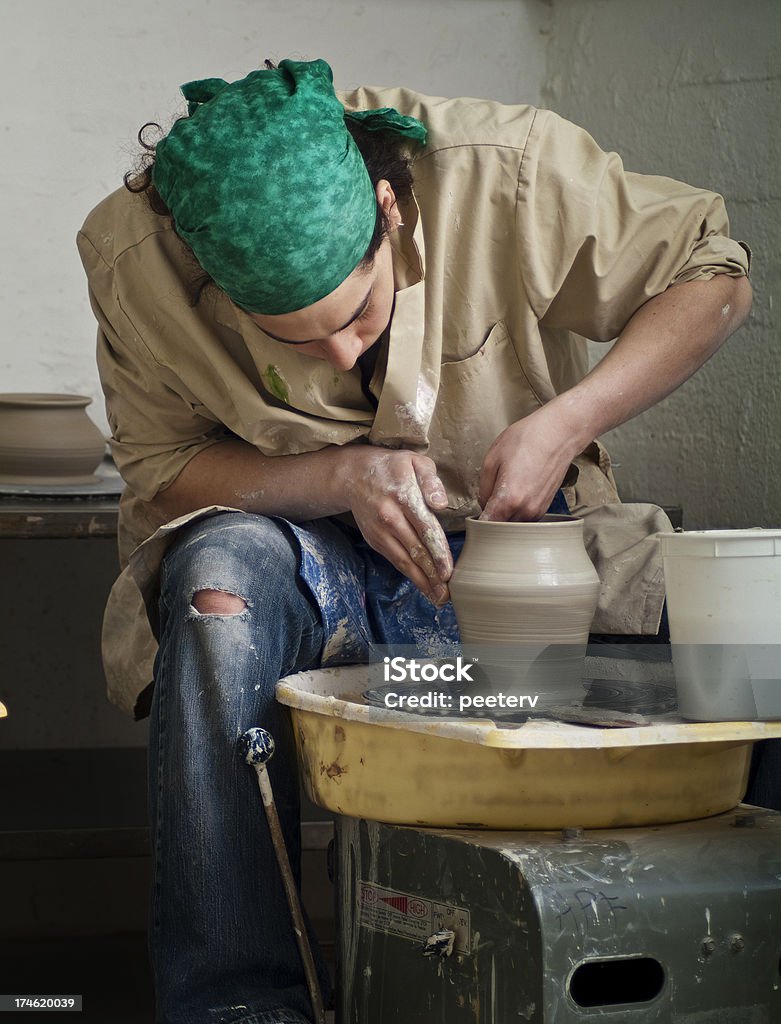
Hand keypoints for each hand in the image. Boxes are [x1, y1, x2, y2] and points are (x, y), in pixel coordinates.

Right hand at [343, 446, 452, 604]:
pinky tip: (423, 586)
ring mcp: (380, 531)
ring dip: (422, 581)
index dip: (438, 553)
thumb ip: (431, 481)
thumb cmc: (393, 468)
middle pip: (416, 550)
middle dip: (433, 575)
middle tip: (447, 594)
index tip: (449, 571)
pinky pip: (395, 560)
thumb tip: (441, 504)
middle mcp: (390, 517)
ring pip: (404, 561)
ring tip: (438, 597)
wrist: (354, 475)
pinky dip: (409, 574)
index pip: (425, 529)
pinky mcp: (375, 540)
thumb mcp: (414, 462)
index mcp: (403, 497)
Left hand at [478, 409, 577, 520]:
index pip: (487, 525)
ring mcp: (538, 510)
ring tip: (506, 490)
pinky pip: (525, 517)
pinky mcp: (545, 506)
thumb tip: (484, 504)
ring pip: (514, 523)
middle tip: (489, 499)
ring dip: (506, 514)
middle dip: (492, 517)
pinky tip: (519, 490)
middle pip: (501, 527)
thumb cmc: (528, 439)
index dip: (479, 522)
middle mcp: (525, 509)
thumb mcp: (492, 459)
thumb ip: (483, 488)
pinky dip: (518, 509)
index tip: (475, 517)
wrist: (559, 433)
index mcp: (509, 499)